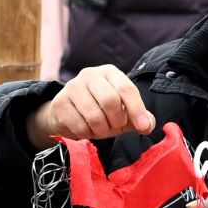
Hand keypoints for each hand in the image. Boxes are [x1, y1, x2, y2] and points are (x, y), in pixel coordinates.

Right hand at [28, 67, 153, 149]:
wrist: (65, 114)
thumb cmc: (99, 110)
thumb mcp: (121, 111)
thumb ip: (138, 117)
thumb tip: (148, 125)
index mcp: (109, 72)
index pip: (126, 88)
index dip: (137, 109)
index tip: (143, 127)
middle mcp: (90, 75)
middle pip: (110, 101)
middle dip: (116, 121)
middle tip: (115, 127)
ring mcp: (72, 87)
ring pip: (94, 117)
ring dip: (101, 131)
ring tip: (100, 129)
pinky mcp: (60, 103)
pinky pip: (79, 127)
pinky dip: (87, 135)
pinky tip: (85, 129)